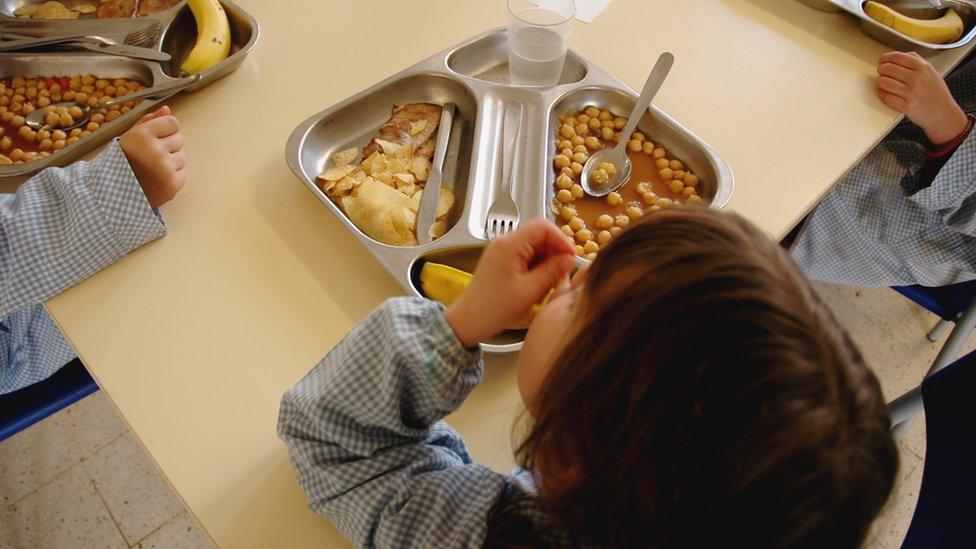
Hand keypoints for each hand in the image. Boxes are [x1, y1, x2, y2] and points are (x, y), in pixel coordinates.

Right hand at [120, 106, 186, 208]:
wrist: (115, 194)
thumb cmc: (123, 161)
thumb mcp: (129, 137)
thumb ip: (148, 121)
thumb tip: (167, 109)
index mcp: (142, 135)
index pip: (173, 122)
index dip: (164, 130)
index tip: (153, 138)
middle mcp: (155, 150)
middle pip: (179, 138)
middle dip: (168, 145)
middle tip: (149, 156)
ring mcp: (165, 168)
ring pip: (182, 156)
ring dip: (171, 161)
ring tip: (152, 168)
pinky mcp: (173, 184)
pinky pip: (183, 172)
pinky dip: (173, 175)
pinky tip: (157, 179)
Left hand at [444, 219, 575, 347]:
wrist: (469, 320)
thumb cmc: (496, 307)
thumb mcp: (530, 290)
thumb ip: (553, 271)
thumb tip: (570, 259)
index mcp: (510, 244)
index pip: (543, 227)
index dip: (561, 239)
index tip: (571, 257)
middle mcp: (505, 242)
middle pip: (539, 236)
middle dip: (554, 253)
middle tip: (563, 274)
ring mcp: (502, 251)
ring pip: (534, 247)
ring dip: (546, 263)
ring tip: (549, 284)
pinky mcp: (502, 261)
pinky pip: (525, 257)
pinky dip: (536, 268)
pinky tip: (538, 286)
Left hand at [877, 51, 967, 145]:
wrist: (943, 113)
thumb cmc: (936, 93)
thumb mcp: (932, 72)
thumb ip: (917, 61)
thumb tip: (899, 55)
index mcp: (923, 67)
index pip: (897, 57)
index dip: (885, 58)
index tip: (881, 61)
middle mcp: (917, 78)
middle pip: (888, 68)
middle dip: (881, 70)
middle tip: (881, 72)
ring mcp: (911, 92)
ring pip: (884, 82)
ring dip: (880, 82)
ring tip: (883, 83)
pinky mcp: (906, 106)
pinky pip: (886, 97)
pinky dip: (883, 94)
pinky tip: (886, 93)